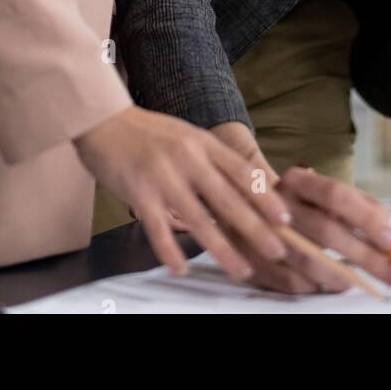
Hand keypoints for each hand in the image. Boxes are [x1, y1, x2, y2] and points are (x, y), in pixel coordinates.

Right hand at [74, 107, 290, 281]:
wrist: (104, 121)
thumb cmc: (149, 132)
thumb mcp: (188, 136)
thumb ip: (212, 159)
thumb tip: (246, 184)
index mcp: (203, 144)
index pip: (242, 172)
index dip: (265, 197)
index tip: (286, 219)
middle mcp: (188, 158)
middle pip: (227, 198)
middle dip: (255, 228)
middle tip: (277, 250)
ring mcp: (164, 176)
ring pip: (199, 218)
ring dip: (222, 248)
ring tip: (240, 269)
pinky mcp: (139, 192)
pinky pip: (158, 227)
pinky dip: (170, 251)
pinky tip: (181, 269)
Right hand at [222, 165, 390, 294]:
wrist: (249, 215)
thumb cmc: (302, 208)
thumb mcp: (328, 196)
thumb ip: (361, 206)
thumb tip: (388, 232)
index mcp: (298, 181)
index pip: (336, 194)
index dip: (366, 219)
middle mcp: (277, 203)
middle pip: (326, 230)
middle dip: (364, 256)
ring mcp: (261, 232)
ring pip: (309, 261)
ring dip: (341, 276)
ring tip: (359, 282)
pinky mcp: (253, 260)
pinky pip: (291, 282)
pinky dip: (315, 287)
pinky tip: (328, 285)